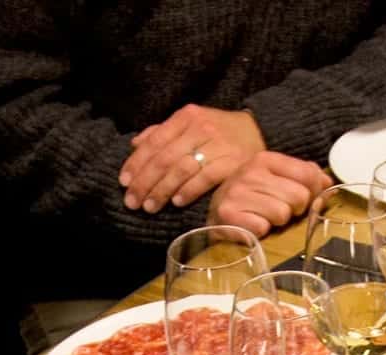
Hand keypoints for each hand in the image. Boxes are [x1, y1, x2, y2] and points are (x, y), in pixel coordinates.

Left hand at [120, 104, 264, 211]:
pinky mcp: (234, 162)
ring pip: (182, 169)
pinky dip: (188, 190)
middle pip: (165, 158)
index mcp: (186, 116)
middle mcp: (201, 127)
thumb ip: (162, 132)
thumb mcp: (191, 123)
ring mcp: (218, 144)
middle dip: (145, 182)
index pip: (155, 141)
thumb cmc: (219, 131)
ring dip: (163, 190)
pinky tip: (177, 201)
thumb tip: (134, 145)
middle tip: (133, 202)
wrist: (261, 129)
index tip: (124, 182)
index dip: (137, 163)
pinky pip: (205, 178)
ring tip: (150, 206)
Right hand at [209, 154, 335, 236]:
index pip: (309, 175)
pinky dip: (260, 232)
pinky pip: (262, 228)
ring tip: (264, 217)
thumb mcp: (276, 178)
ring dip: (277, 222)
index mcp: (266, 159)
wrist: (215, 212)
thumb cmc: (252, 196)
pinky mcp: (228, 215)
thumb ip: (305, 176)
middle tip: (279, 211)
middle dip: (294, 209)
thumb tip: (328, 184)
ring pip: (282, 214)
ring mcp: (237, 193)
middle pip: (299, 197)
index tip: (302, 198)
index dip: (313, 192)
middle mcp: (250, 172)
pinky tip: (252, 225)